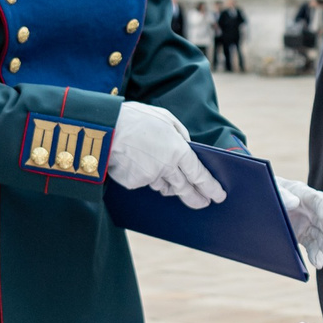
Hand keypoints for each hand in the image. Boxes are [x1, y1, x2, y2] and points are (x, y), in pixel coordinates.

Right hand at [106, 102, 224, 205]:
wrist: (104, 129)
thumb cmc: (135, 119)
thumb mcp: (165, 118)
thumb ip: (180, 134)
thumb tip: (188, 146)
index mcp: (178, 150)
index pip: (199, 174)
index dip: (210, 187)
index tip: (218, 195)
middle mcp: (166, 168)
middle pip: (185, 188)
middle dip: (196, 198)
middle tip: (203, 203)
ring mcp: (149, 178)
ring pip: (163, 185)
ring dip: (168, 183)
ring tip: (161, 170)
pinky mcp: (134, 183)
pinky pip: (144, 182)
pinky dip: (144, 175)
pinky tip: (135, 161)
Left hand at [274, 177, 322, 265]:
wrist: (259, 202)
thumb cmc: (267, 191)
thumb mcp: (272, 190)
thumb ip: (282, 194)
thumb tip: (294, 201)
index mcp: (304, 194)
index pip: (320, 202)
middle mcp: (311, 209)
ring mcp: (309, 223)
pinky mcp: (304, 235)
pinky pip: (314, 245)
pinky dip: (317, 254)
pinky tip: (319, 263)